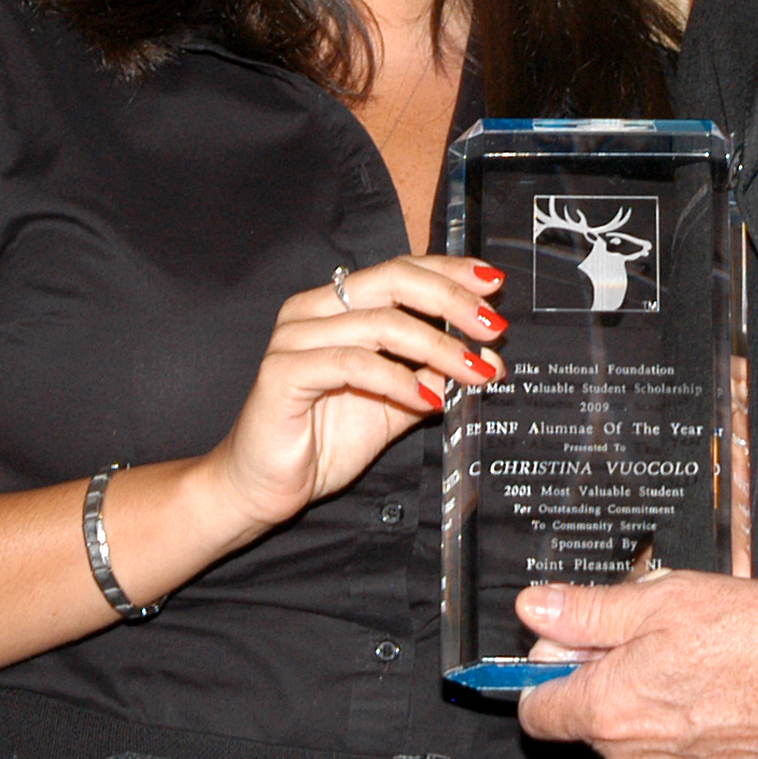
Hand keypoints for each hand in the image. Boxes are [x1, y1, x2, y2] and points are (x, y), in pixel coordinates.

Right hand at [206, 256, 504, 529]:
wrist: (263, 488)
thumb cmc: (322, 441)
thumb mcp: (395, 404)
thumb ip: (435, 377)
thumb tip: (490, 360)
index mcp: (336, 305)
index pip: (401, 270)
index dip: (449, 272)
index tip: (493, 284)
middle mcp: (312, 310)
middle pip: (394, 281)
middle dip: (452, 300)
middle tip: (493, 327)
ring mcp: (294, 338)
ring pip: (381, 323)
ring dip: (438, 348)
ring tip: (474, 372)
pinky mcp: (283, 372)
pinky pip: (353, 364)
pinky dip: (399, 380)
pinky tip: (428, 400)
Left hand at [513, 571, 757, 758]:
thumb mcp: (663, 600)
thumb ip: (589, 609)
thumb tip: (538, 608)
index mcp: (608, 709)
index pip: (533, 709)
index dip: (543, 666)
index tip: (566, 638)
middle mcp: (629, 752)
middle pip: (579, 714)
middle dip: (598, 668)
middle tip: (643, 624)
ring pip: (623, 725)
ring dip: (637, 685)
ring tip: (685, 643)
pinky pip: (661, 739)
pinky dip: (671, 707)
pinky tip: (707, 671)